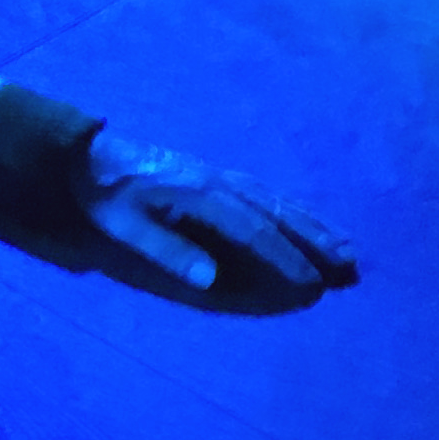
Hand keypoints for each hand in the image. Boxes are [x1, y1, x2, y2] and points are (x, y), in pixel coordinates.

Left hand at [82, 133, 359, 300]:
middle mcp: (220, 182)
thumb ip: (167, 251)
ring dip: (314, 226)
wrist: (88, 154)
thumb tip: (211, 278)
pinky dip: (294, 210)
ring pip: (279, 202)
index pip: (253, 231)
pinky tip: (310, 223)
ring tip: (347, 252)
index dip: (284, 259)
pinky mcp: (217, 176)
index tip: (311, 285)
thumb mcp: (123, 227)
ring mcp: (221, 176)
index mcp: (200, 194)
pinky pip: (266, 194)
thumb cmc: (103, 196)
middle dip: (317, 241)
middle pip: (278, 213)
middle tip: (351, 269)